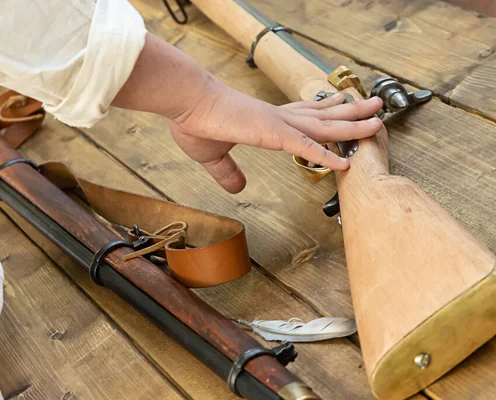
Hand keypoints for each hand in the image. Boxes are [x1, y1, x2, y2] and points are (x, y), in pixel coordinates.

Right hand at [169, 82, 382, 192]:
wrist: (185, 103)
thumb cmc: (194, 121)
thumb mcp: (213, 155)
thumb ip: (228, 172)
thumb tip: (239, 189)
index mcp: (265, 120)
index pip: (303, 115)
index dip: (326, 111)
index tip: (343, 103)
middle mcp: (278, 118)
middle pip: (324, 115)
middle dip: (352, 113)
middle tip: (375, 107)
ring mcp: (277, 124)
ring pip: (324, 127)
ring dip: (353, 126)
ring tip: (378, 121)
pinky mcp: (271, 132)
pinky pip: (304, 147)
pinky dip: (326, 154)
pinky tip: (344, 162)